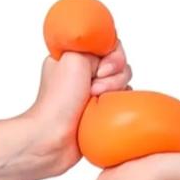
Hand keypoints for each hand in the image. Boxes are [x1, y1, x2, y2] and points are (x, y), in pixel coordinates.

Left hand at [28, 40, 132, 173]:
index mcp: (76, 57)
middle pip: (120, 63)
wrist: (54, 136)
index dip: (112, 55)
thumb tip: (108, 49)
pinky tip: (104, 110)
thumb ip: (94, 43)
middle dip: (114, 75)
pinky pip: (124, 99)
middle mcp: (86, 73)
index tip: (101, 68)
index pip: (109, 45)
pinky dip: (119, 102)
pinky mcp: (104, 109)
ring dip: (114, 89)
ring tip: (96, 100)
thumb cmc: (58, 99)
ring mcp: (96, 92)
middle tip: (94, 87)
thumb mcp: (74, 56)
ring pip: (125, 81)